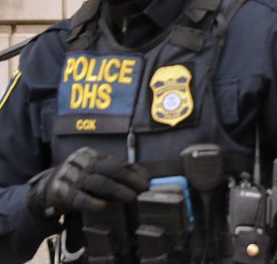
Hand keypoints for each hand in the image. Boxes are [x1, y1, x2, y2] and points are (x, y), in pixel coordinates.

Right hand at [27, 147, 148, 217]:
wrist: (45, 190)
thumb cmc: (79, 180)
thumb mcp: (95, 170)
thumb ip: (116, 170)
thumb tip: (144, 174)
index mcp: (90, 155)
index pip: (116, 162)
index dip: (133, 172)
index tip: (146, 182)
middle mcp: (81, 163)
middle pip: (109, 170)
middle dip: (129, 180)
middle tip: (142, 190)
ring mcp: (71, 178)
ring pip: (98, 182)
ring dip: (117, 191)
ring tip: (131, 198)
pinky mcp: (63, 193)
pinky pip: (79, 198)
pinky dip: (92, 202)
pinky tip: (103, 206)